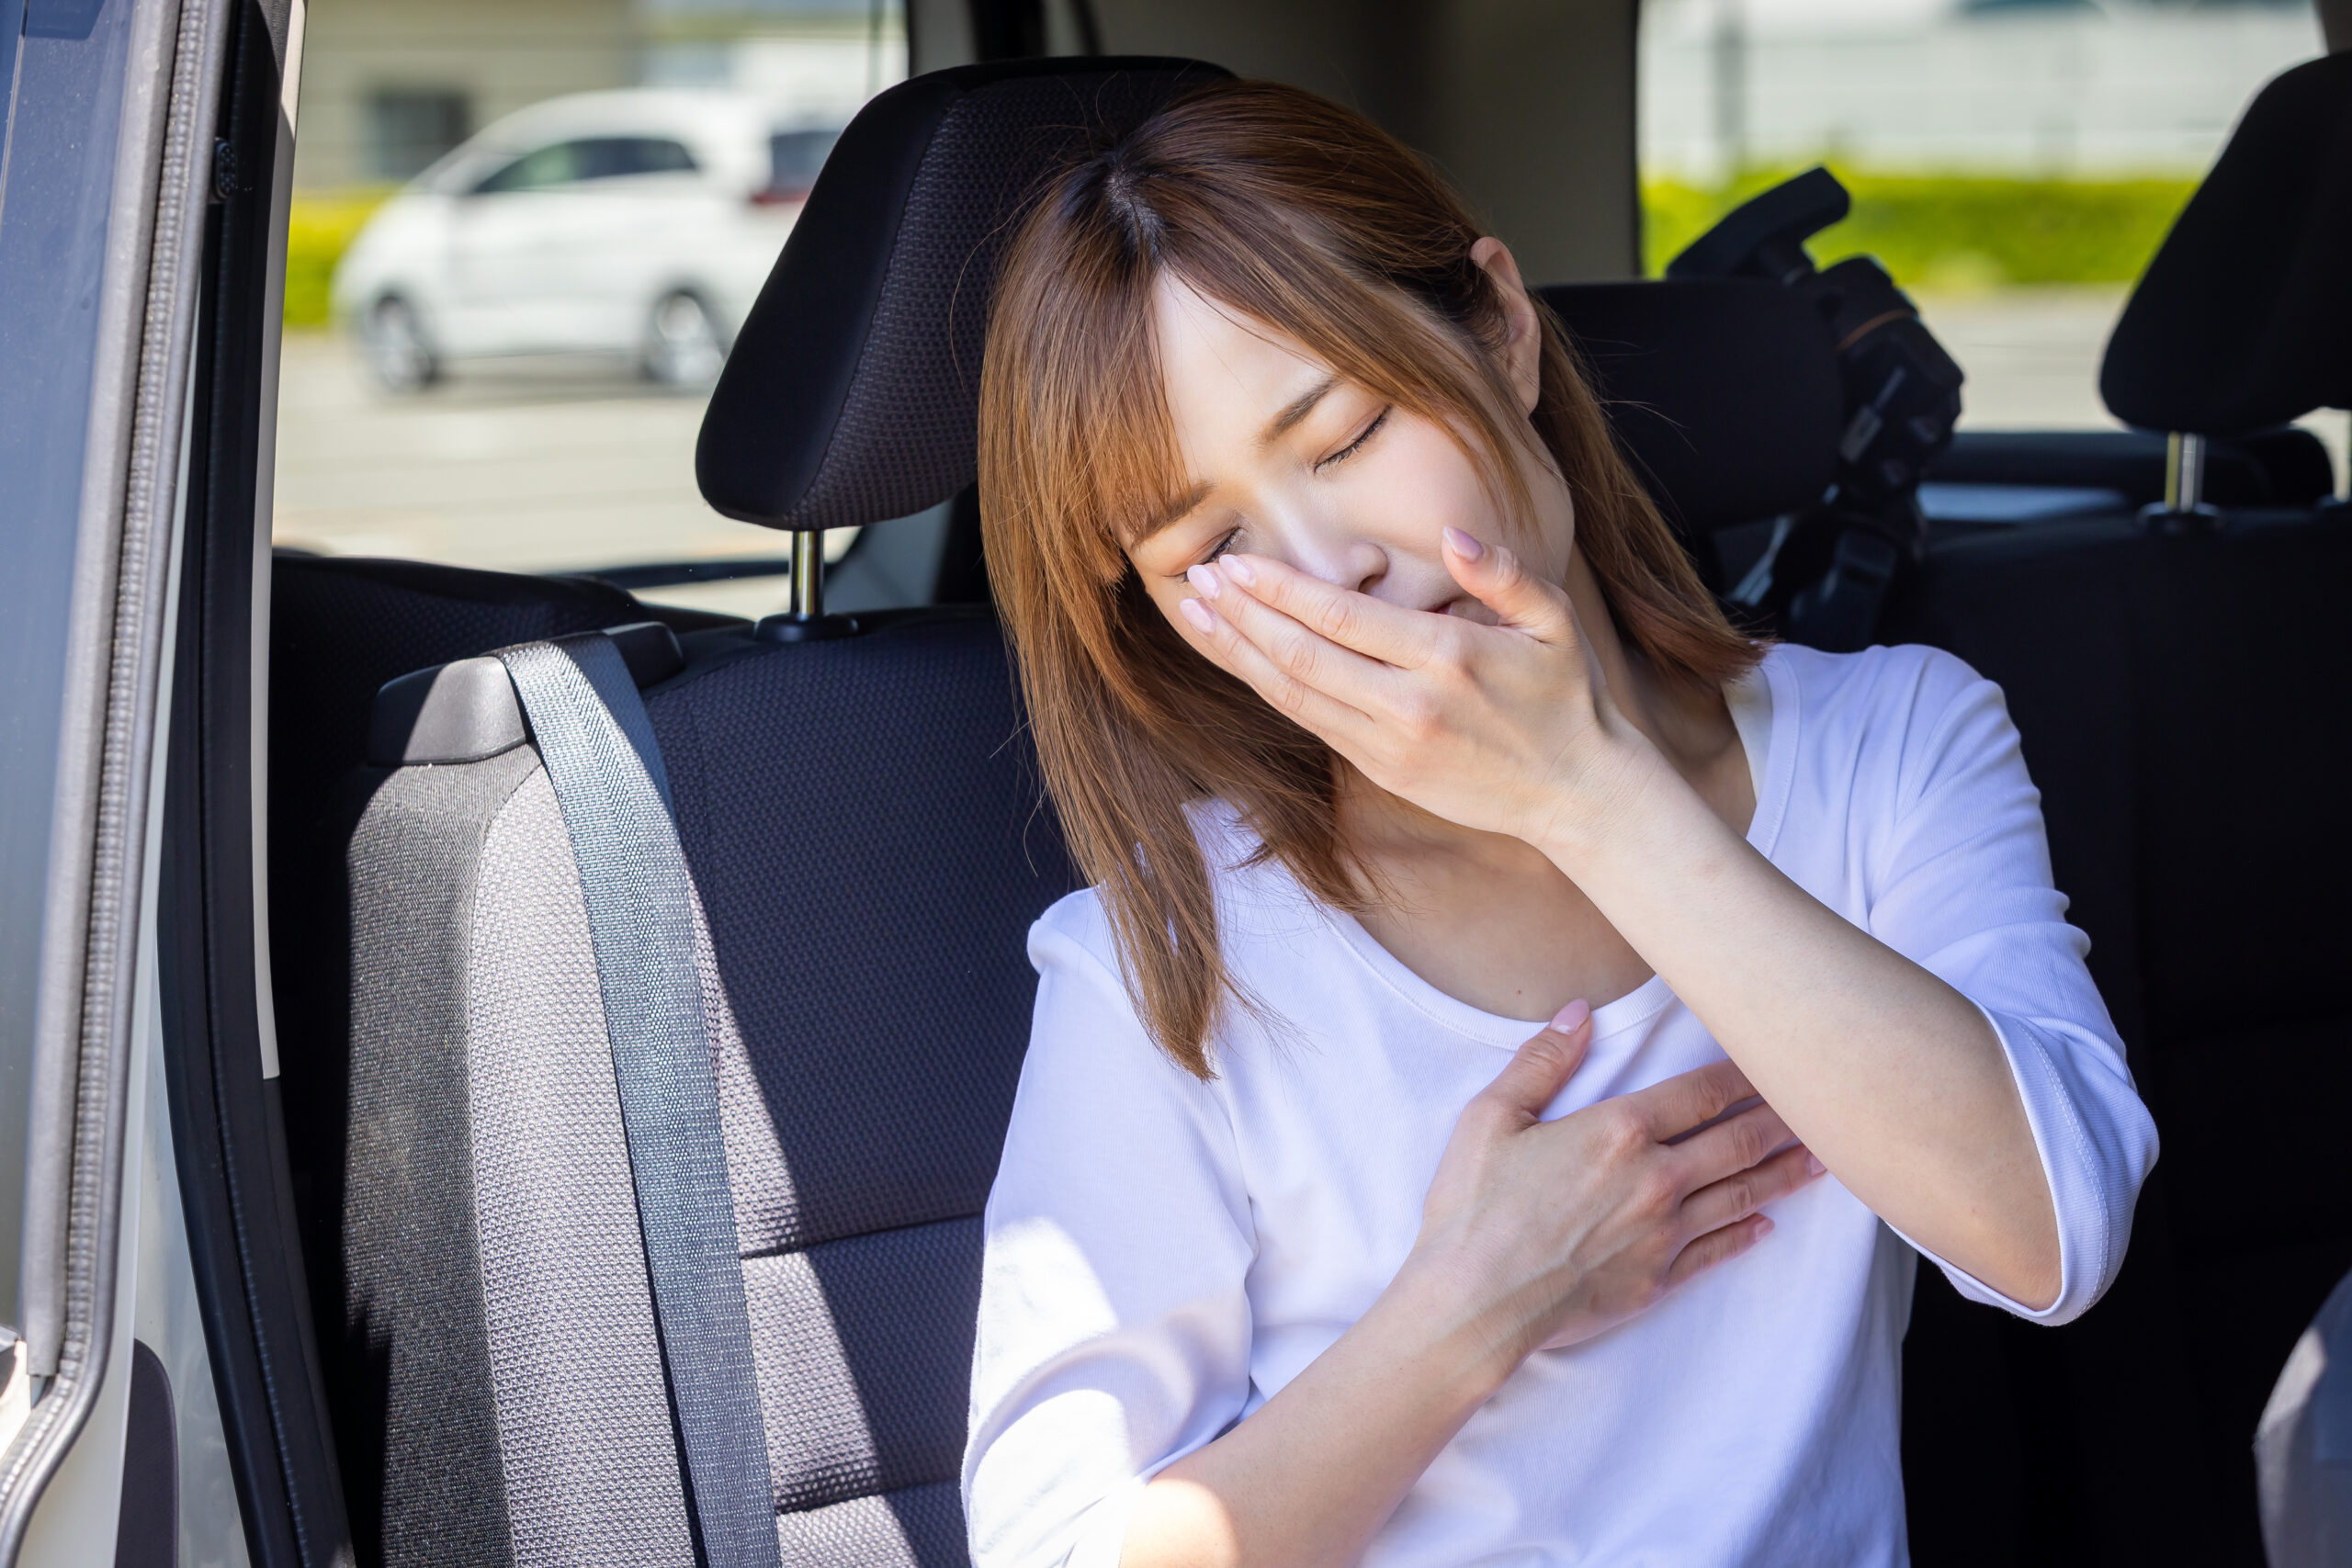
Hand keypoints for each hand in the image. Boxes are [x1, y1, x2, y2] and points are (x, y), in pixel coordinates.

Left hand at [1180, 530, 1659, 850]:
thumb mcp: (1555, 622)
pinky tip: (1242, 659)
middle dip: (1242, 614)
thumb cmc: (1567, 696)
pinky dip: (1269, 688)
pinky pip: (1312, 723)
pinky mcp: (1383, 770)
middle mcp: (1410, 703)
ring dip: (1240, 652)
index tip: (1237, 561)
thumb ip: (1503, 574)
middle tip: (1198, 578)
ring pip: (1295, 694)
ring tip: (1198, 615)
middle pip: (1301, 654)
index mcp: (1447, 656)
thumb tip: (1453, 536)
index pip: (1341, 616)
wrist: (1578, 792)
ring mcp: (1390, 744)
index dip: (1279, 589)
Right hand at [1405, 1001, 1823, 1370]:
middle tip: (1821, 1107)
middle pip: (1737, 1142)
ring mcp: (1662, 1233)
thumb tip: (1578, 1013)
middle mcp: (1655, 1179)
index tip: (1774, 1061)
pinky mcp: (1656, 1279)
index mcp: (1618, 1131)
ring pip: (1740, 1194)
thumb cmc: (1474, 1209)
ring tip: (1820, 1160)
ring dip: (1784, 1175)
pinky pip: (1716, 1251)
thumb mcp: (1491, 1118)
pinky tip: (1767, 1225)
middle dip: (1782, 1121)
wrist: (1475, 1302)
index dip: (1742, 1076)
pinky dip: (1746, 1235)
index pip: (1699, 1093)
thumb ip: (1541, 1062)